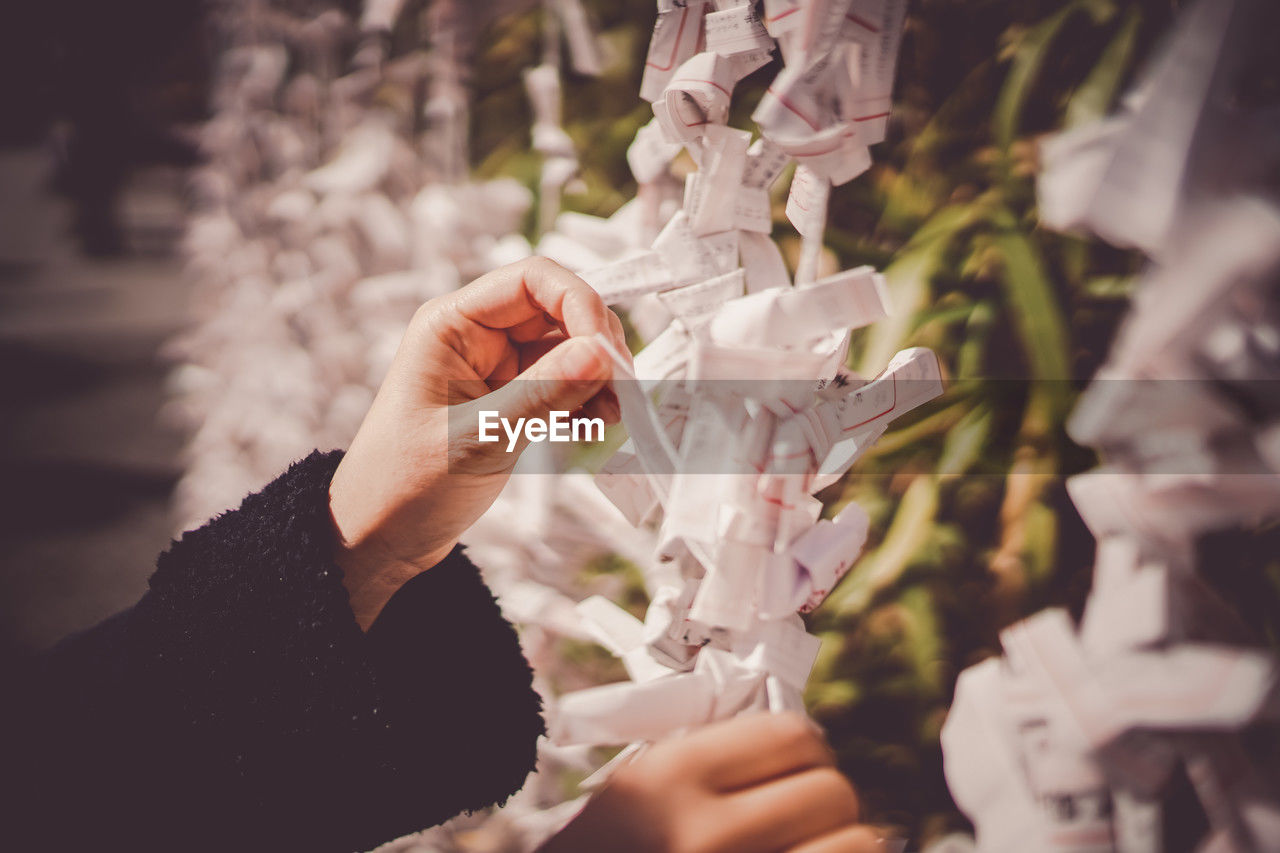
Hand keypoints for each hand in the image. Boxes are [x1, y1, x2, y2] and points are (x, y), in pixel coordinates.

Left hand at [328, 257, 628, 628]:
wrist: (379, 538)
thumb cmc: (404, 487)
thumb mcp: (477, 440)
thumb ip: (540, 395)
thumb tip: (601, 353)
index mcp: (452, 325)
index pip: (533, 280)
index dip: (580, 304)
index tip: (608, 355)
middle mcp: (477, 336)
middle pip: (560, 310)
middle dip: (598, 347)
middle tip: (622, 394)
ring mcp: (497, 367)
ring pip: (570, 349)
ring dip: (600, 377)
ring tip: (612, 420)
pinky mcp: (512, 399)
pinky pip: (566, 383)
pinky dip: (589, 400)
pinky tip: (596, 430)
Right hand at [540, 712, 883, 852]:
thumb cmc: (611, 846)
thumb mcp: (639, 789)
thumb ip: (714, 763)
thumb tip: (810, 752)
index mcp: (671, 778)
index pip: (795, 735)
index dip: (807, 749)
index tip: (798, 767)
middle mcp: (707, 834)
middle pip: (832, 792)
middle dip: (824, 804)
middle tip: (802, 819)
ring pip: (857, 846)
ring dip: (840, 846)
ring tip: (806, 848)